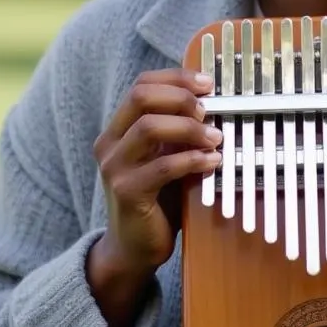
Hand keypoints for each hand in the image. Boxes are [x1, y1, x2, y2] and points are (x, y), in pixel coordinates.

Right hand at [92, 68, 221, 274]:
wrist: (135, 247)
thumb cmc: (159, 198)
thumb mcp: (168, 156)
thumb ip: (180, 132)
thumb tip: (215, 102)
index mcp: (119, 128)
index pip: (142, 84)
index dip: (176, 78)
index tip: (208, 83)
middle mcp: (110, 143)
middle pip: (141, 97)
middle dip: (181, 97)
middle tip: (209, 110)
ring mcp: (115, 167)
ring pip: (149, 127)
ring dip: (189, 129)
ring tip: (216, 138)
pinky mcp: (127, 192)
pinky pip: (162, 167)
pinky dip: (192, 160)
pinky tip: (212, 162)